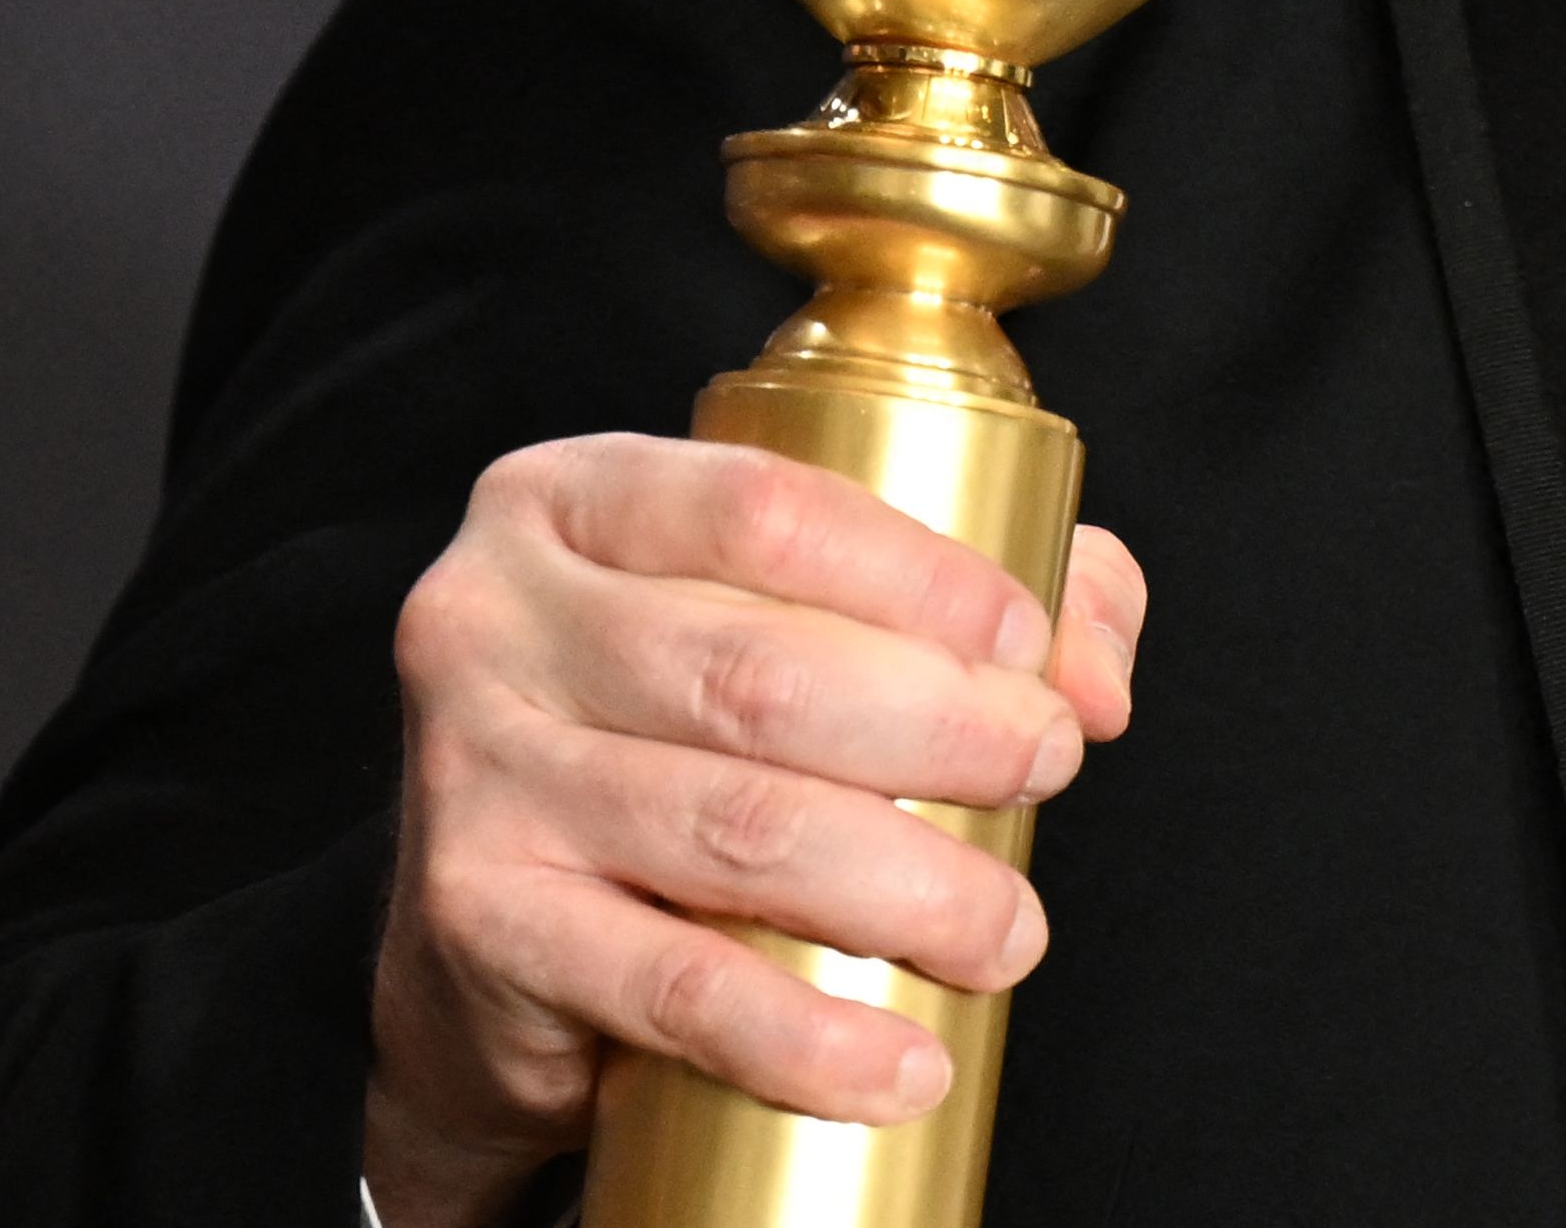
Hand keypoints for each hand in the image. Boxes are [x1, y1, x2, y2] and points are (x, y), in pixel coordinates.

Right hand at [360, 434, 1148, 1227]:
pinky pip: (673, 985)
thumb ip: (965, 597)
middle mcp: (493, 619)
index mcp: (572, 502)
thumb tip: (1092, 670)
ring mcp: (473, 773)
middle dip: (945, 729)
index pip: (761, 506)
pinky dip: (806, 1036)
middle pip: (760, 672)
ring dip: (909, 888)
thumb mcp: (793, 615)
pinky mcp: (480, 922)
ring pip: (737, 827)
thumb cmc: (674, 731)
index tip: (1031, 647)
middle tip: (1045, 768)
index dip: (921, 575)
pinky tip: (902, 1065)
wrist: (484, 929)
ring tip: (1005, 930)